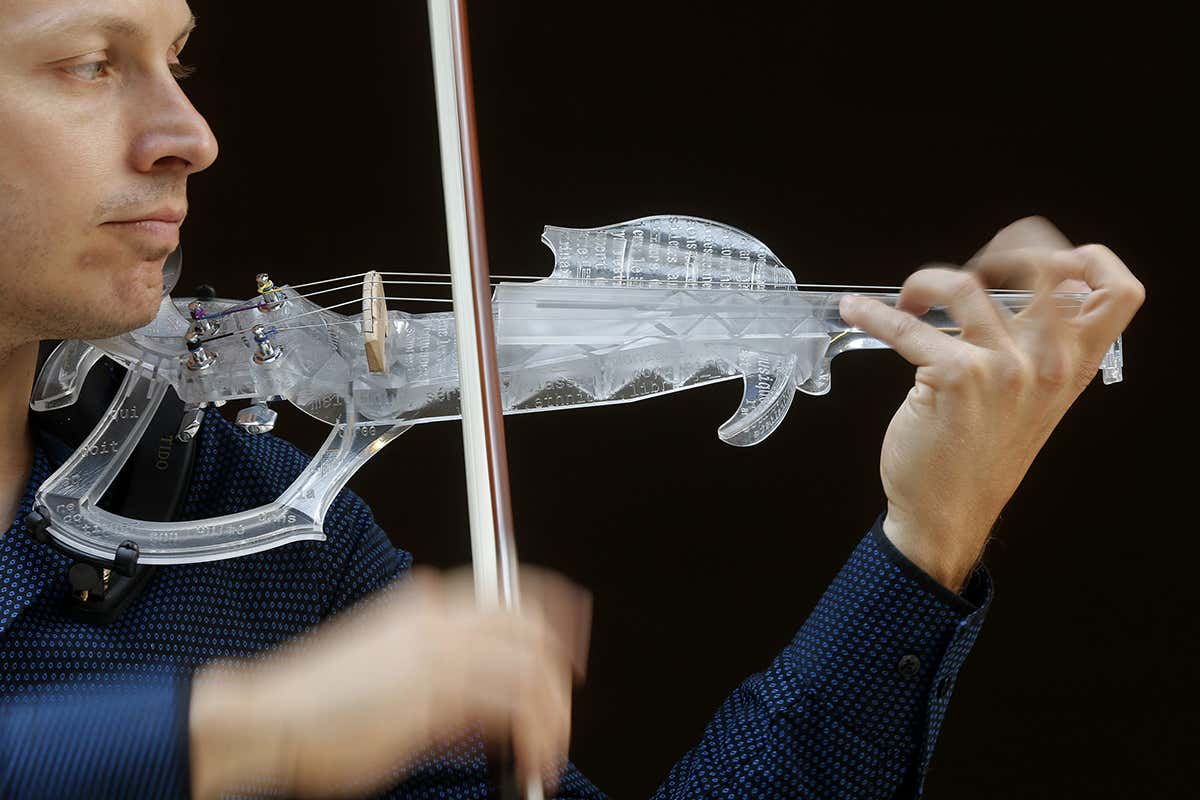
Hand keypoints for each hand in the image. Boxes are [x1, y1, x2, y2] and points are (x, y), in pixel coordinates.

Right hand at [189, 566, 591, 797]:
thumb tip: (488, 708)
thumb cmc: (319, 702)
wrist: (270, 717)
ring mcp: (439, 653)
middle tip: (564, 713)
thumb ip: (445, 679)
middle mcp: (440, 618)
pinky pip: (510, 709)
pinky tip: (527, 758)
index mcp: (428, 603)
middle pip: (532, 630)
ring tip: (546, 752)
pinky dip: (531, 736)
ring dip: (550, 716)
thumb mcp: (391, 669)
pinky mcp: (435, 694)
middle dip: (560, 673)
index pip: (513, 592)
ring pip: (530, 671)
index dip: (557, 613)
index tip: (573, 644)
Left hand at [838, 217, 1144, 589]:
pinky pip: (907, 326)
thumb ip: (1033, 351)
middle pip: (1050, 269)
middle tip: (974, 268)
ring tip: (910, 301)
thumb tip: (1008, 292)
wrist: (947, 513)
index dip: (1087, 257)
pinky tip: (857, 311)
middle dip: (1007, 249)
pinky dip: (874, 313)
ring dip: (926, 282)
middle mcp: (1046, 365)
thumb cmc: (980, 456)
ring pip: (966, 285)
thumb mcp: (1030, 403)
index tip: (1039, 255)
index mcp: (1072, 368)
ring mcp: (1003, 370)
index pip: (1118, 294)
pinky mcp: (954, 378)